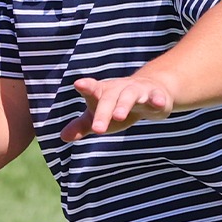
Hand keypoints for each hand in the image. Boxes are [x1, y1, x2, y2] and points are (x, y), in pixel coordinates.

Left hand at [59, 76, 174, 141]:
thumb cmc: (117, 106)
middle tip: (96, 129)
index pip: (93, 89)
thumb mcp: (99, 115)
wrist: (150, 91)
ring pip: (130, 95)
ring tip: (119, 116)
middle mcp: (119, 89)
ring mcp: (138, 91)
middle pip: (109, 98)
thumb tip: (63, 137)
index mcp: (103, 92)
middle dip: (103, 111)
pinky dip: (157, 100)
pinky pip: (157, 97)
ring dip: (124, 105)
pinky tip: (158, 104)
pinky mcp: (156, 96)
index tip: (79, 84)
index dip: (87, 86)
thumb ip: (81, 125)